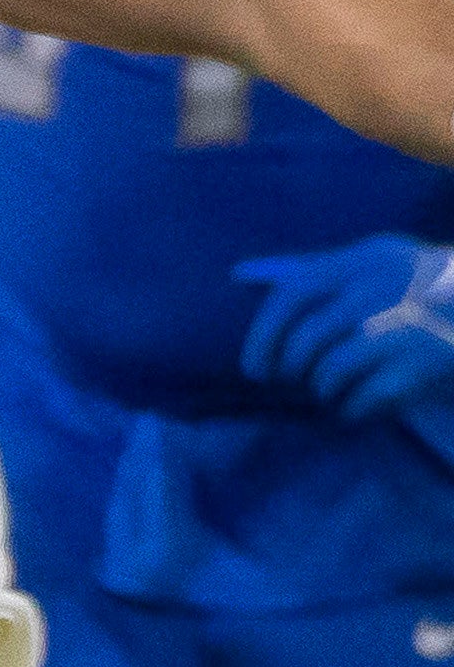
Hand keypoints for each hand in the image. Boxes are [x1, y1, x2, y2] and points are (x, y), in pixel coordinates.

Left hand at [237, 236, 453, 424]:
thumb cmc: (426, 293)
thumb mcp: (377, 265)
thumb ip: (313, 269)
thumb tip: (240, 273)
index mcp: (372, 257)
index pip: (294, 290)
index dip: (263, 333)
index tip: (255, 365)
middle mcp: (389, 286)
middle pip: (308, 337)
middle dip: (291, 368)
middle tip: (292, 381)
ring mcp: (409, 325)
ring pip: (331, 369)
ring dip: (322, 388)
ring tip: (333, 389)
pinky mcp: (424, 365)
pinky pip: (361, 398)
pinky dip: (350, 409)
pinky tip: (357, 405)